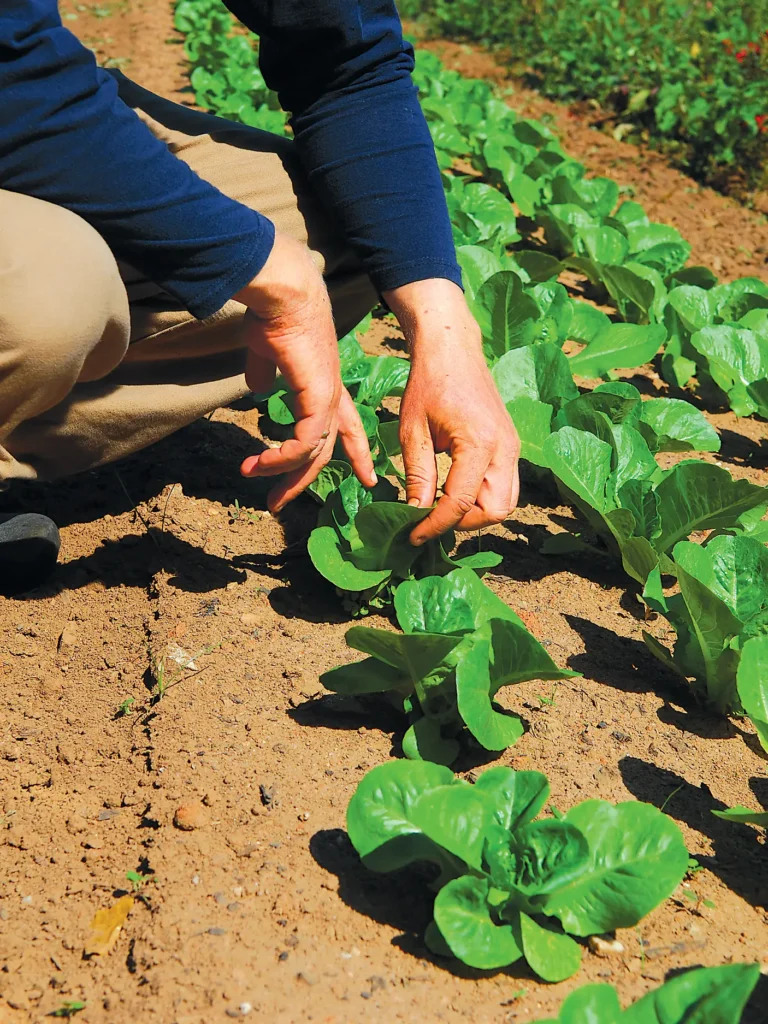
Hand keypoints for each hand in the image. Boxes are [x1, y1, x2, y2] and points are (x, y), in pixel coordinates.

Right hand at [234, 231, 375, 511]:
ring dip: (282, 473)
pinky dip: (280, 458)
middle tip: (279, 503)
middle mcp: (332, 396)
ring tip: (254, 480)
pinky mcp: (318, 400)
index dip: (357, 451)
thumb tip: (258, 388)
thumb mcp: (265, 351)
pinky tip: (260, 463)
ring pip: (313, 453)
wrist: (284, 297)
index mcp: (325, 385)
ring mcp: (327, 400)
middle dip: (302, 480)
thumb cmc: (274, 318)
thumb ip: (264, 372)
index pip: (348, 426)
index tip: (367, 478)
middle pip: (325, 450)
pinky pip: (302, 444)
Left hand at [384, 279, 519, 545]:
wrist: (453, 350)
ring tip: (441, 510)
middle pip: (496, 511)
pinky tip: (454, 493)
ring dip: (475, 514)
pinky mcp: (511, 446)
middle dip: (463, 524)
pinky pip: (506, 486)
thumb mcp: (413, 431)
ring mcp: (513, 448)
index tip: (413, 535)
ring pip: (506, 503)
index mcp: (480, 444)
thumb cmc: (428, 384)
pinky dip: (483, 499)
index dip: (435, 525)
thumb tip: (415, 514)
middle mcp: (505, 449)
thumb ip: (418, 475)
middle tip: (430, 521)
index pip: (461, 503)